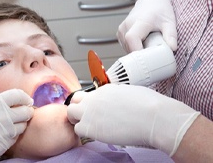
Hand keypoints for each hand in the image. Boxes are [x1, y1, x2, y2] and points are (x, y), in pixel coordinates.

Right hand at [0, 89, 33, 162]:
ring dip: (20, 124)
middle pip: (25, 111)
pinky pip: (15, 137)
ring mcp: (1, 133)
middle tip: (25, 111)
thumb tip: (17, 99)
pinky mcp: (2, 145)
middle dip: (27, 110)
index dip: (24, 97)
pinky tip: (4, 134)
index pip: (16, 95)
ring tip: (11, 124)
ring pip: (23, 125)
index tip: (26, 100)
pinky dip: (13, 135)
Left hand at [67, 84, 199, 155]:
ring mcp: (90, 111)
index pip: (87, 95)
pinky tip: (96, 135)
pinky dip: (84, 133)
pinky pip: (77, 129)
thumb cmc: (150, 106)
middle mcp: (94, 98)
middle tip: (86, 119)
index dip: (89, 104)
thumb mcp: (131, 93)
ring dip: (78, 121)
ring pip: (70, 113)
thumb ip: (118, 97)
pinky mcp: (90, 126)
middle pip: (74, 100)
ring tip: (91, 128)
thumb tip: (118, 102)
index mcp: (105, 89)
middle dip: (77, 109)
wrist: (153, 117)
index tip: (94, 111)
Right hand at [117, 0, 176, 51]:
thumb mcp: (169, 22)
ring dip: (136, 51)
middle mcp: (127, 25)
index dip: (137, 50)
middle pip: (129, 46)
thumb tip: (172, 49)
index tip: (146, 57)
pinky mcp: (120, 33)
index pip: (132, 38)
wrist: (151, 2)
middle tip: (151, 53)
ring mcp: (122, 29)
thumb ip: (171, 35)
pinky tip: (141, 44)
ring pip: (126, 48)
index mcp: (139, 21)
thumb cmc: (159, 10)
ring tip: (147, 45)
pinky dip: (133, 48)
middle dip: (140, 54)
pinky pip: (125, 46)